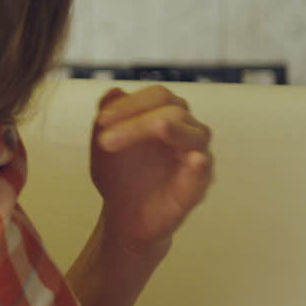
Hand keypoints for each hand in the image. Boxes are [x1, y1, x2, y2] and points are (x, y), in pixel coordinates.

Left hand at [89, 85, 213, 256]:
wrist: (124, 215)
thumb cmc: (120, 174)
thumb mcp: (104, 143)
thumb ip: (108, 116)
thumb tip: (114, 91)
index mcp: (166, 115)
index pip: (159, 96)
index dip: (131, 103)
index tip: (101, 120)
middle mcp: (186, 132)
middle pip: (174, 111)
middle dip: (138, 121)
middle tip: (105, 140)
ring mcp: (195, 158)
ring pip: (194, 135)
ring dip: (171, 130)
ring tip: (157, 127)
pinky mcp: (197, 188)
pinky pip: (204, 173)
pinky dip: (199, 164)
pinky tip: (193, 160)